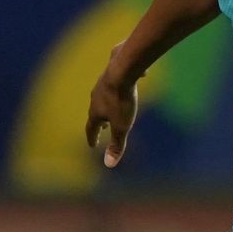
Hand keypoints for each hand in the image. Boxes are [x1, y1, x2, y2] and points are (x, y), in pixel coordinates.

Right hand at [85, 51, 139, 168]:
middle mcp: (95, 96)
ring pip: (103, 95)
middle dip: (100, 121)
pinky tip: (141, 78)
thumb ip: (117, 144)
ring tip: (114, 107)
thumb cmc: (121, 100)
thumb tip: (109, 164)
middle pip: (96, 111)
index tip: (93, 145)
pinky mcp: (113, 67)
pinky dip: (123, 83)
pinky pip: (118, 77)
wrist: (123, 68)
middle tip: (104, 128)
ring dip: (107, 104)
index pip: (91, 128)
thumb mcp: (122, 126)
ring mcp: (103, 81)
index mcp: (96, 111)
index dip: (92, 138)